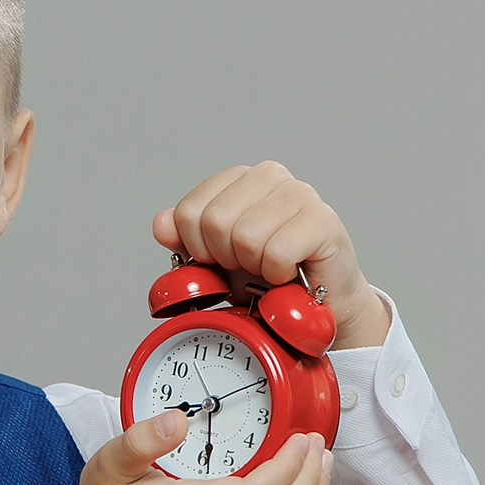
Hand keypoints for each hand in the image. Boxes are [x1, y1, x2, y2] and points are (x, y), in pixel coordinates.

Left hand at [154, 161, 387, 349]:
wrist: (313, 308)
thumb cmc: (266, 279)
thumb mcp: (214, 260)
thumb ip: (183, 239)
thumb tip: (161, 223)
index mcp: (239, 178)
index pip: (189, 211)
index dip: (198, 248)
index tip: (220, 260)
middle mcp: (270, 176)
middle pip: (215, 221)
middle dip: (227, 257)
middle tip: (249, 266)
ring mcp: (300, 193)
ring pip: (246, 235)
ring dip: (255, 267)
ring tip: (269, 269)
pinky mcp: (323, 220)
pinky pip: (277, 251)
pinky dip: (277, 274)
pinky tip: (288, 273)